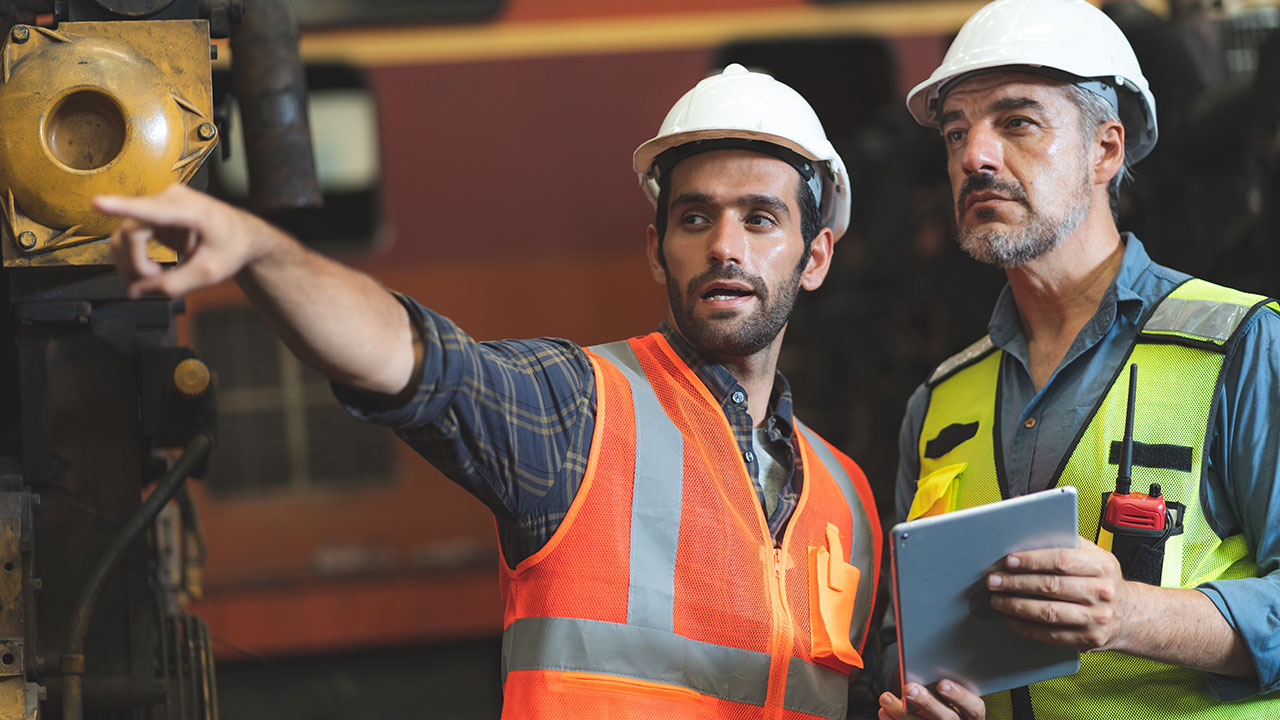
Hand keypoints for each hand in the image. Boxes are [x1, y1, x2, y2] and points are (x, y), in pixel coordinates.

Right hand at [96, 183, 280, 297]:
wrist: (242, 235)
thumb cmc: (231, 248)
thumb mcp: (209, 274)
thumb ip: (173, 285)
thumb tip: (135, 292)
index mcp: (193, 211)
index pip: (151, 211)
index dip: (122, 207)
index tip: (97, 202)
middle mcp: (171, 199)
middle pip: (130, 234)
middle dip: (135, 265)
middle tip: (154, 285)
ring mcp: (159, 202)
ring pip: (124, 236)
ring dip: (132, 263)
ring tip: (156, 278)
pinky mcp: (152, 212)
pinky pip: (129, 236)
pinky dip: (135, 257)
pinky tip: (153, 268)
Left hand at [878, 680, 984, 719]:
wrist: (938, 716)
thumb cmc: (946, 702)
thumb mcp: (951, 696)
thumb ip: (944, 686)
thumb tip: (923, 667)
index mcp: (973, 714)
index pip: (975, 707)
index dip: (960, 696)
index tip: (942, 683)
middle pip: (948, 718)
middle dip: (927, 703)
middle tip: (909, 688)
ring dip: (902, 713)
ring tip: (886, 698)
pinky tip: (884, 712)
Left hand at [987, 536, 1132, 652]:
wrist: (1132, 614)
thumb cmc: (1104, 581)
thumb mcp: (1095, 556)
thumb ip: (1067, 542)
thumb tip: (1030, 528)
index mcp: (1102, 566)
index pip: (1061, 560)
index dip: (1031, 560)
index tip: (1009, 561)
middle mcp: (1101, 592)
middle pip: (1050, 586)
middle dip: (1016, 583)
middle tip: (994, 581)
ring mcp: (1096, 618)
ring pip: (1048, 613)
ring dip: (1017, 606)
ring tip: (998, 600)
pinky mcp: (1088, 639)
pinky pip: (1052, 635)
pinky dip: (1028, 628)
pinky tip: (1012, 620)